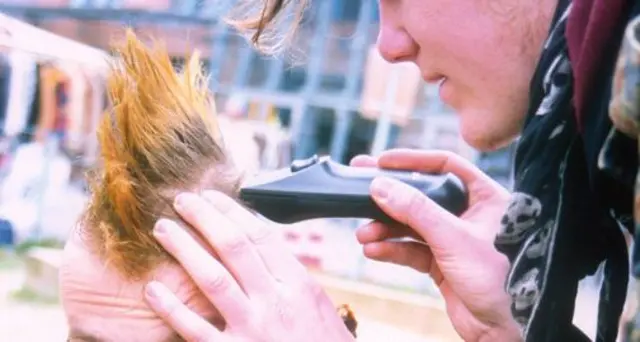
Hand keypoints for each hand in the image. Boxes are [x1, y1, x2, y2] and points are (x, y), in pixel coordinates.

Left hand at [144, 191, 353, 341]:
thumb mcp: (316, 302)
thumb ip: (288, 274)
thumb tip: (260, 243)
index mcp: (298, 284)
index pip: (261, 236)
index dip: (232, 211)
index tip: (211, 196)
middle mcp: (275, 301)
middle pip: (235, 247)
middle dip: (205, 218)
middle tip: (182, 200)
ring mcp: (253, 329)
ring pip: (213, 279)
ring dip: (184, 249)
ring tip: (163, 230)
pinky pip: (195, 329)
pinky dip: (171, 308)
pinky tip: (152, 289)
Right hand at [351, 148, 520, 341]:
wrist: (508, 329)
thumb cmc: (500, 278)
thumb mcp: (455, 237)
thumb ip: (416, 210)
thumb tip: (380, 186)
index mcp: (484, 196)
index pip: (446, 165)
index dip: (413, 160)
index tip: (383, 160)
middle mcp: (468, 214)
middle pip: (422, 194)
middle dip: (390, 195)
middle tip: (359, 185)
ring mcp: (454, 239)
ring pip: (412, 225)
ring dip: (386, 229)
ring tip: (363, 233)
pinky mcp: (442, 264)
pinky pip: (411, 251)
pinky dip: (392, 250)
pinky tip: (373, 251)